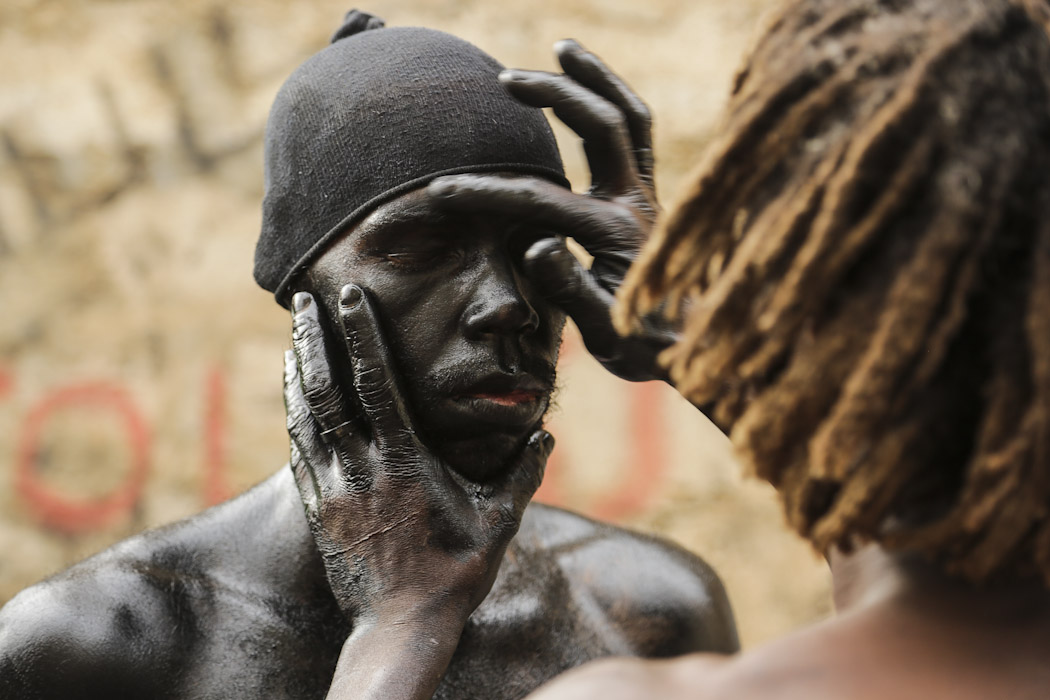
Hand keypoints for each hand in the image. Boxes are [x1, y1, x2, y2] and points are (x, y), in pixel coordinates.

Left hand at [283, 286, 553, 625]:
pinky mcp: (318, 512)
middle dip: (314, 339)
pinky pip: (298, 453)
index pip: (377, 383)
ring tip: (292, 337)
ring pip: (305, 419)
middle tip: (302, 300)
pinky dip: (292, 416)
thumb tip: (544, 434)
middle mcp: (362, 469)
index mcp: (405, 462)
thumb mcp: (498, 523)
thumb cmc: (455, 575)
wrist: (400, 629)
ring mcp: (334, 491)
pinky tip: (292, 397)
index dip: (361, 334)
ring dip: (297, 372)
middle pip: (326, 391)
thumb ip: (521, 474)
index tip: (350, 296)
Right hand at [427, 39, 675, 382]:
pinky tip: (589, 83)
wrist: (684, 346)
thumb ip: (570, 288)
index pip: (543, 201)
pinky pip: (636, 132)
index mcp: (617, 236)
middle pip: (601, 128)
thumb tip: (534, 246)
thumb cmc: (638, 343)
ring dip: (595, 79)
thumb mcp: (604, 329)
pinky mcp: (647, 195)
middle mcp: (636, 204)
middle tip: (507, 79)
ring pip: (628, 117)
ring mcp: (646, 194)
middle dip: (553, 97)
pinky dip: (614, 99)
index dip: (488, 193)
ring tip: (563, 47)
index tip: (441, 190)